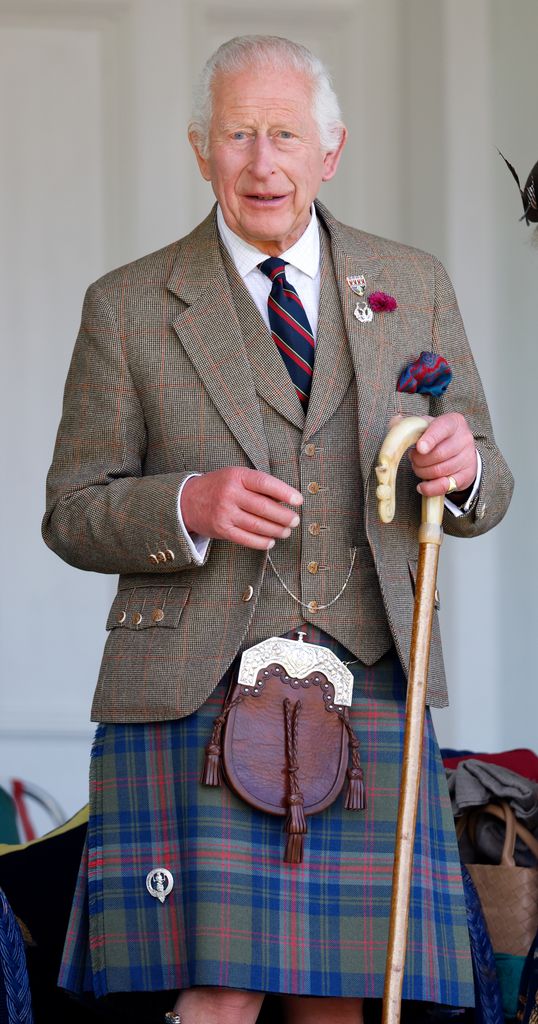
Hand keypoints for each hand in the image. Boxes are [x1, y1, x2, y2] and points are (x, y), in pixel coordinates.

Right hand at [181, 467, 302, 549]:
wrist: (186, 501)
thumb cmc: (219, 487)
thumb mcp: (235, 476)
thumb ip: (257, 485)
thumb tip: (286, 499)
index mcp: (236, 476)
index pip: (265, 483)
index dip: (284, 492)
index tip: (298, 501)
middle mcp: (230, 494)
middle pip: (264, 507)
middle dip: (284, 516)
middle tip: (295, 520)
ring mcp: (224, 513)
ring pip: (257, 525)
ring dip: (276, 530)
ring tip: (286, 531)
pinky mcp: (221, 529)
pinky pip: (246, 538)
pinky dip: (261, 542)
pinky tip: (270, 541)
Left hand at [405, 412, 476, 497]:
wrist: (458, 450)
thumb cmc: (437, 436)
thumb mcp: (425, 426)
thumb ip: (408, 424)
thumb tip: (395, 422)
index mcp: (454, 422)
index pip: (442, 428)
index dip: (430, 439)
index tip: (420, 448)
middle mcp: (464, 438)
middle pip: (439, 454)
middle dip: (419, 459)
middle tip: (412, 458)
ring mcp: (467, 458)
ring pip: (440, 471)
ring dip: (422, 472)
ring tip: (418, 467)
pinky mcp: (466, 475)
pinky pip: (445, 486)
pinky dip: (430, 488)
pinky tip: (421, 486)